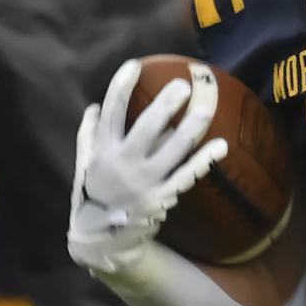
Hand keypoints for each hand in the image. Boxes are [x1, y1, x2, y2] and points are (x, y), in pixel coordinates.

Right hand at [68, 58, 226, 275]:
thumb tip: (94, 106)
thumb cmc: (92, 196)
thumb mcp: (83, 165)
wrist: (102, 240)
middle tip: (183, 85)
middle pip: (146, 127)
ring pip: (173, 149)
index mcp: (101, 152)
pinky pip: (187, 174)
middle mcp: (122, 164)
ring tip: (207, 107)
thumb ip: (88, 135)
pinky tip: (221, 145)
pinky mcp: (162, 196)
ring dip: (192, 127)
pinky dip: (205, 160)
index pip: (111, 112)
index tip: (134, 65)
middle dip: (165, 104)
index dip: (121, 87)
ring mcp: (144, 181)